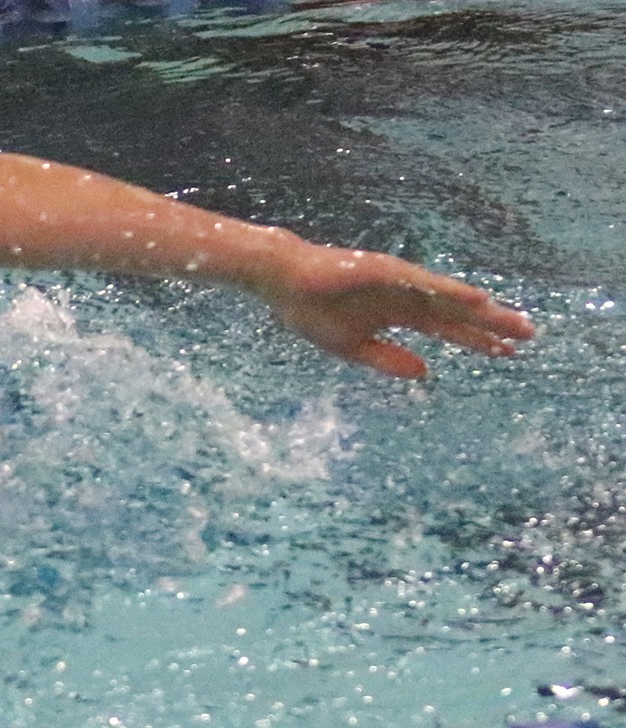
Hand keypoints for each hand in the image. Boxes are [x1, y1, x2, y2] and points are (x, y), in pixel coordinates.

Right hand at [255, 242, 534, 377]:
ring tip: (512, 320)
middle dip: (490, 325)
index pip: (445, 329)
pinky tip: (476, 299)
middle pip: (456, 313)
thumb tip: (425, 372)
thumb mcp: (351, 348)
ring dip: (480, 309)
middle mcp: (405, 296)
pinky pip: (426, 283)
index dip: (474, 341)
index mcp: (396, 315)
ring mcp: (398, 282)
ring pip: (448, 297)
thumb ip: (388, 360)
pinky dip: (452, 291)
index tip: (506, 354)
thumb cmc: (309, 312)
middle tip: (529, 335)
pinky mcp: (386, 271)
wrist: (281, 285)